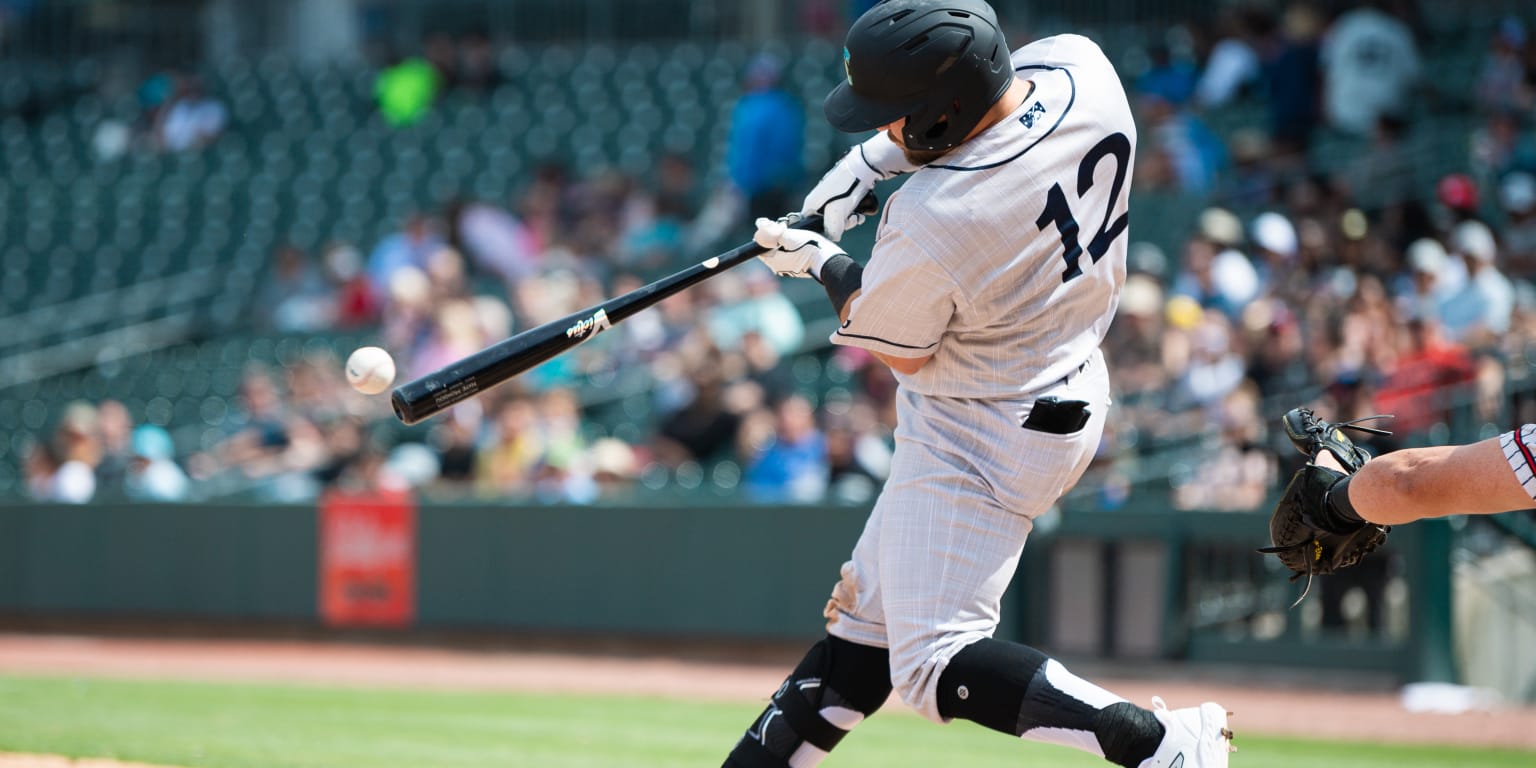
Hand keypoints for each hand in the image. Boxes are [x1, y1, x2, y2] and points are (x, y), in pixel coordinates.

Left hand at [754, 215, 846, 278]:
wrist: (831, 262)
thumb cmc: (810, 249)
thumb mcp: (789, 236)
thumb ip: (773, 231)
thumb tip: (759, 224)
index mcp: (774, 262)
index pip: (760, 247)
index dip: (764, 234)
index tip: (772, 226)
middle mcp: (780, 268)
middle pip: (771, 249)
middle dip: (776, 237)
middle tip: (786, 227)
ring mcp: (790, 269)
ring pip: (782, 251)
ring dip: (786, 241)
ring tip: (796, 233)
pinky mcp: (800, 269)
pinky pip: (792, 255)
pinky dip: (794, 247)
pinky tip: (803, 240)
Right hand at [799, 133, 915, 240]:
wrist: (862, 169)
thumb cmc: (845, 190)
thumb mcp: (836, 214)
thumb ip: (831, 231)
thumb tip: (834, 238)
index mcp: (811, 205)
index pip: (810, 226)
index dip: (823, 232)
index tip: (835, 231)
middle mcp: (818, 202)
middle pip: (827, 224)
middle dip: (841, 225)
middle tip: (850, 220)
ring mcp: (830, 199)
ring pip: (839, 218)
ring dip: (850, 221)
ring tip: (857, 216)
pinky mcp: (842, 196)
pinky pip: (846, 211)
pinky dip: (854, 214)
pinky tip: (861, 213)